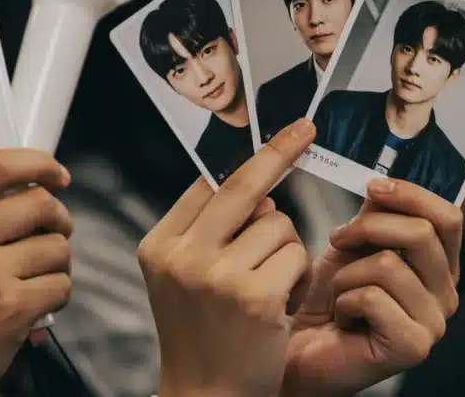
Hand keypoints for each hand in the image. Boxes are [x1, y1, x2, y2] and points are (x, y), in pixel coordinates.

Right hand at [0, 149, 73, 396]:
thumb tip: (32, 185)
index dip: (37, 163)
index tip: (57, 174)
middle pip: (38, 202)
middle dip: (58, 221)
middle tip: (52, 238)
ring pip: (57, 245)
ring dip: (56, 266)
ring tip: (31, 283)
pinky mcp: (9, 305)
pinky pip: (62, 284)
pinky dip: (55, 298)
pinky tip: (32, 310)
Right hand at [139, 119, 315, 396]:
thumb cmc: (203, 336)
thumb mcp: (183, 277)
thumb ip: (208, 230)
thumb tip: (261, 189)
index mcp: (159, 246)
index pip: (208, 183)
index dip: (249, 155)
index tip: (280, 131)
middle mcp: (182, 257)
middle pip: (242, 186)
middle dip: (279, 152)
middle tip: (305, 129)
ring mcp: (216, 277)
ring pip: (279, 226)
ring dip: (286, 253)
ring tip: (267, 291)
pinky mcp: (255, 297)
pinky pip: (296, 256)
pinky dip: (297, 279)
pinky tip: (278, 308)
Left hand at [282, 178, 462, 396]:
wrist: (298, 347)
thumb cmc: (326, 299)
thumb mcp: (352, 245)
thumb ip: (375, 216)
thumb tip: (382, 185)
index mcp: (440, 268)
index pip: (448, 218)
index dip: (412, 195)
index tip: (374, 187)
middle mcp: (446, 296)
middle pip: (421, 233)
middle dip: (368, 228)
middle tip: (337, 239)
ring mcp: (433, 325)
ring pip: (390, 264)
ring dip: (347, 273)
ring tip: (340, 292)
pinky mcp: (412, 347)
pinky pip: (373, 297)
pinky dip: (345, 300)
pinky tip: (342, 318)